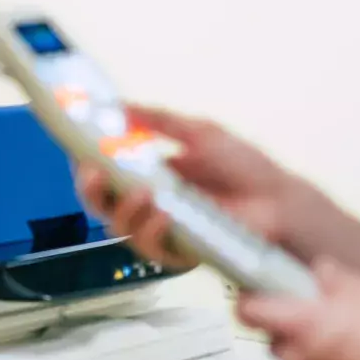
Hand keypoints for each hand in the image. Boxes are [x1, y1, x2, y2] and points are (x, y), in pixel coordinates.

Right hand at [78, 105, 298, 267]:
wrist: (280, 199)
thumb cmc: (246, 169)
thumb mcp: (199, 132)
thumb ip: (159, 120)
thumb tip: (121, 106)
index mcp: (151, 174)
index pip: (106, 173)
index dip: (87, 163)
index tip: (79, 149)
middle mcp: (150, 204)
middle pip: (102, 203)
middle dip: (90, 188)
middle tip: (94, 173)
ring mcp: (163, 230)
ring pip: (119, 228)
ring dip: (123, 208)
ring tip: (140, 190)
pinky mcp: (179, 253)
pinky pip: (150, 248)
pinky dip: (151, 229)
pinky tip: (161, 213)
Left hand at [239, 259, 359, 359]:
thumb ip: (333, 279)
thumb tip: (316, 272)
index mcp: (302, 323)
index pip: (246, 311)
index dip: (250, 298)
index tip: (260, 290)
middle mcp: (299, 357)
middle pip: (271, 336)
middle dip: (286, 324)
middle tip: (316, 312)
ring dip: (308, 348)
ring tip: (346, 339)